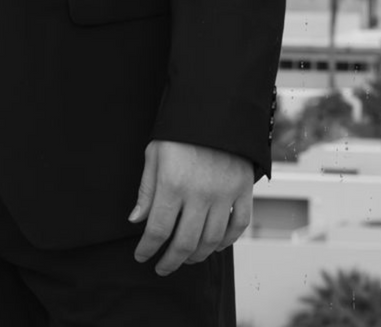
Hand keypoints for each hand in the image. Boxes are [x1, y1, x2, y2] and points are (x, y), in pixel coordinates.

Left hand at [129, 140, 252, 274]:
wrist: (214, 112)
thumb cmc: (178, 134)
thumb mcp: (153, 156)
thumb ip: (146, 191)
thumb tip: (137, 221)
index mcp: (172, 185)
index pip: (158, 230)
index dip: (148, 248)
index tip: (141, 257)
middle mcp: (200, 195)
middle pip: (185, 242)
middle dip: (171, 260)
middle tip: (162, 268)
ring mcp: (224, 195)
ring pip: (212, 240)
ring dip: (197, 255)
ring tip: (185, 258)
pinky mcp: (243, 192)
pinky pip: (239, 226)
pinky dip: (227, 242)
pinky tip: (215, 246)